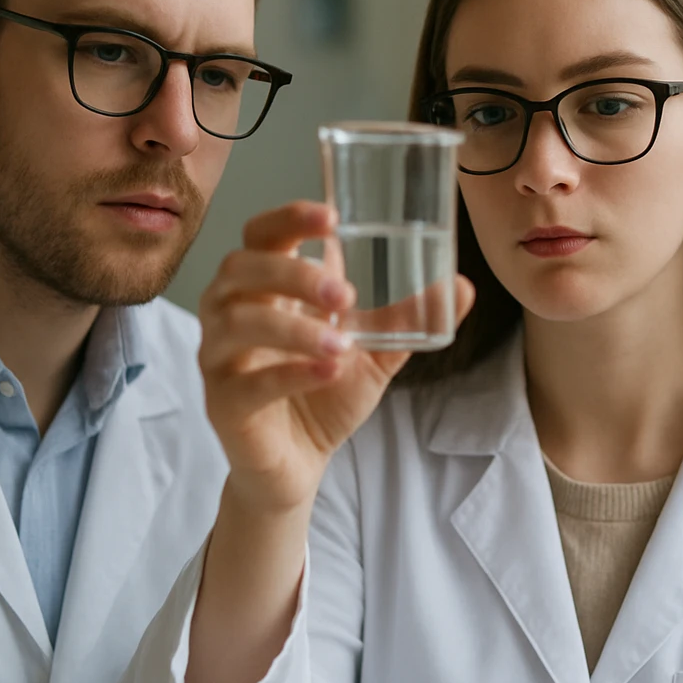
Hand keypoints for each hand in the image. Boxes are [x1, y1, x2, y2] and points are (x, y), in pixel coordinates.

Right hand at [198, 200, 473, 513]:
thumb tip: (462, 286)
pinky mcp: (223, 404)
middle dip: (293, 273)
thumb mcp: (373, 352)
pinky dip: (291, 373)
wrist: (299, 465)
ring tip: (342, 343)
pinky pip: (249, 383)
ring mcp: (221, 358)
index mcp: (264, 287)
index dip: (288, 218)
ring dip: (295, 327)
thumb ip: (406, 319)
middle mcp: (232, 312)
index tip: (333, 218)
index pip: (262, 234)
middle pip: (241, 268)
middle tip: (346, 293)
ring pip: (240, 322)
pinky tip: (328, 372)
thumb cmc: (325, 393)